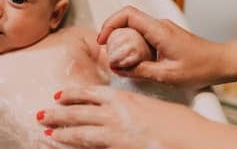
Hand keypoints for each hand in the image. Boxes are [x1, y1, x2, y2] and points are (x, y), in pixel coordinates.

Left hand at [37, 86, 236, 148]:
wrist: (194, 139)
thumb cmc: (180, 124)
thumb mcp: (153, 109)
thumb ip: (133, 111)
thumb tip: (121, 115)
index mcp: (125, 99)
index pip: (92, 93)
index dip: (74, 94)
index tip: (61, 94)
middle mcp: (117, 114)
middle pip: (80, 111)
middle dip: (59, 113)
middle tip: (41, 114)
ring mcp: (117, 132)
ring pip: (82, 130)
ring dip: (62, 131)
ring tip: (46, 131)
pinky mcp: (121, 147)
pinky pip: (92, 145)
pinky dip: (77, 145)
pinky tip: (65, 145)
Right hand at [97, 6, 222, 89]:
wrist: (222, 62)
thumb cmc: (201, 68)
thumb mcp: (167, 75)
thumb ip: (140, 71)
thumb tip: (118, 68)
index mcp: (159, 31)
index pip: (128, 14)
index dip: (110, 23)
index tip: (102, 40)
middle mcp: (160, 25)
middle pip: (127, 18)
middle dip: (112, 31)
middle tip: (107, 50)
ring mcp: (162, 29)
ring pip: (134, 26)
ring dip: (122, 38)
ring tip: (118, 57)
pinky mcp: (164, 35)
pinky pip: (142, 33)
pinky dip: (133, 43)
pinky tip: (133, 58)